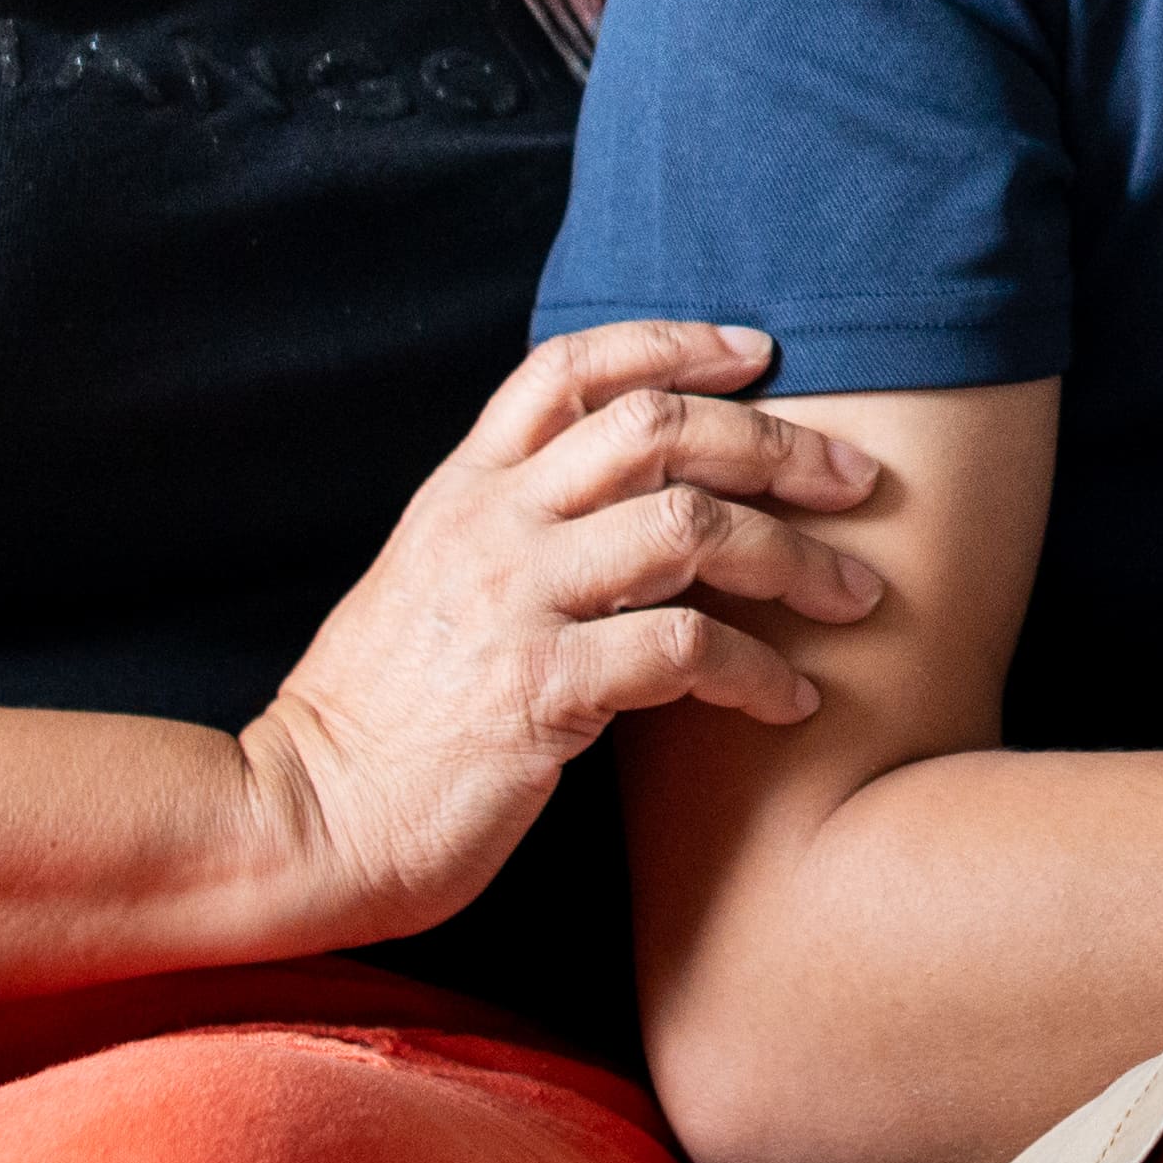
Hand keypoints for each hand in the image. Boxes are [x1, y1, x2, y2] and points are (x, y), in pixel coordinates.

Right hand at [244, 322, 882, 946]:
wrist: (306, 820)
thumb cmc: (377, 721)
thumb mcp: (428, 584)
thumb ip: (508, 532)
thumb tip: (617, 507)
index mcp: (462, 490)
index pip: (571, 367)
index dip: (675, 343)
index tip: (758, 351)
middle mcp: (491, 524)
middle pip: (659, 428)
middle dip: (778, 442)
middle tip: (856, 476)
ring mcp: (515, 600)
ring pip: (691, 525)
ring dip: (796, 556)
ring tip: (856, 594)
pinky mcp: (542, 689)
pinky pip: (687, 652)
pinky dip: (759, 673)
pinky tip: (793, 700)